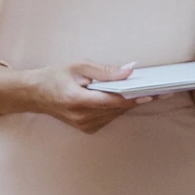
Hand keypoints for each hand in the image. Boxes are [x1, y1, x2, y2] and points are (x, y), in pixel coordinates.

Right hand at [0, 62, 146, 134]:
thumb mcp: (78, 66)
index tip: (152, 92)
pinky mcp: (86, 129)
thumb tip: (129, 71)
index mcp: (77, 100)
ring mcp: (84, 125)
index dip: (133, 97)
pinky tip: (126, 98)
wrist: (35, 94)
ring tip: (148, 91)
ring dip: (129, 103)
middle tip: (159, 88)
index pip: (112, 101)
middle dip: (137, 98)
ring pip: (115, 114)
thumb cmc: (55, 76)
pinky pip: (109, 118)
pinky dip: (118, 108)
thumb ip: (104, 70)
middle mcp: (81, 117)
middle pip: (117, 108)